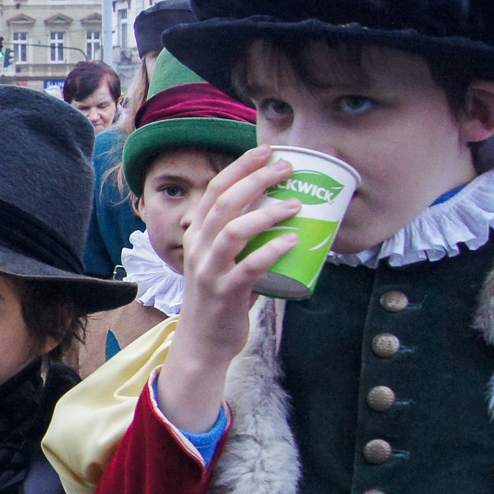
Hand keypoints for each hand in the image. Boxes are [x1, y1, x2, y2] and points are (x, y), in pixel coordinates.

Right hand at [154, 147, 300, 431]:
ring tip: (294, 204)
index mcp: (198, 236)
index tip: (266, 151)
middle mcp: (199, 248)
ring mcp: (210, 270)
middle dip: (255, 179)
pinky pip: (248, 267)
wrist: (203, 342)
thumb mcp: (223, 260)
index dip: (239, 167)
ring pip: (232, 230)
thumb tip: (281, 212)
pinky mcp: (225, 292)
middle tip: (285, 168)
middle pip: (223, 203)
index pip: (214, 191)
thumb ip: (242, 239)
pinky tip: (292, 240)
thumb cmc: (221, 299)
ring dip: (265, 213)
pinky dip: (271, 250)